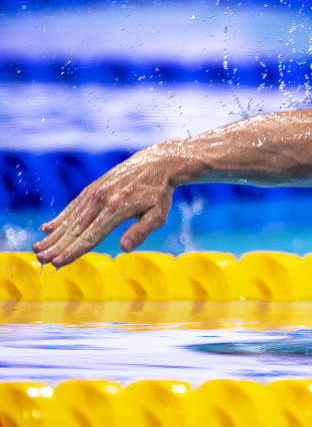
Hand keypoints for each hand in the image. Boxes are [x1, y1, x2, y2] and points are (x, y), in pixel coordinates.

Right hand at [33, 150, 175, 265]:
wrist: (156, 163)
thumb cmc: (159, 193)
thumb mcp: (158, 214)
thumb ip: (141, 231)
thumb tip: (123, 248)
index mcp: (116, 209)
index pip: (91, 235)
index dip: (73, 250)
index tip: (58, 262)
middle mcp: (101, 200)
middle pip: (75, 228)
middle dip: (57, 246)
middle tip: (40, 260)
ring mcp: (94, 193)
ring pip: (70, 218)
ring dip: (53, 235)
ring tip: (38, 248)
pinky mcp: (93, 189)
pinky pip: (73, 206)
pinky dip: (59, 218)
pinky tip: (47, 229)